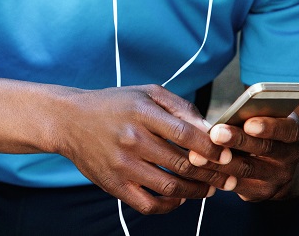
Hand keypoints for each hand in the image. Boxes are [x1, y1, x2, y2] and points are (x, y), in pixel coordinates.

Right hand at [53, 85, 235, 214]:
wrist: (70, 120)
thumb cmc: (114, 104)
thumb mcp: (146, 93)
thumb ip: (179, 107)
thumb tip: (210, 128)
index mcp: (142, 113)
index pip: (187, 134)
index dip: (212, 148)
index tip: (227, 155)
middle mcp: (131, 139)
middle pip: (183, 164)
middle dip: (213, 174)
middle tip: (228, 176)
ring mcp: (122, 165)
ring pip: (171, 188)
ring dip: (197, 191)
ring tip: (210, 189)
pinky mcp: (114, 185)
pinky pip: (149, 204)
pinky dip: (170, 206)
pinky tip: (180, 198)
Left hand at [189, 113, 298, 201]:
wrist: (279, 165)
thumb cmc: (264, 133)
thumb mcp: (267, 119)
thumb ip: (252, 116)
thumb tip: (227, 115)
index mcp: (292, 132)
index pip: (286, 129)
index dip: (268, 127)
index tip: (249, 124)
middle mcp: (289, 156)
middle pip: (264, 148)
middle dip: (237, 140)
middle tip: (216, 134)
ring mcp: (277, 177)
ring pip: (246, 169)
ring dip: (219, 162)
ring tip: (197, 155)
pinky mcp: (261, 192)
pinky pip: (236, 185)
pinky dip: (215, 176)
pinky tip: (199, 169)